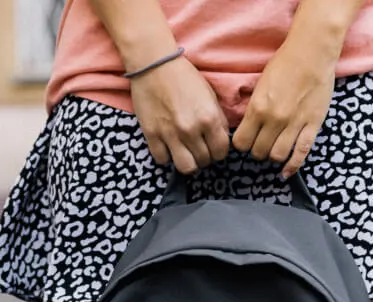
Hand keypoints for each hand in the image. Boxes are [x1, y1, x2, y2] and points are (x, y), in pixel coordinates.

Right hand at [130, 57, 230, 174]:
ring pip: (185, 167)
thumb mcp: (209, 94)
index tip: (214, 147)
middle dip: (204, 157)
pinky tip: (168, 146)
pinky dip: (166, 156)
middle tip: (199, 147)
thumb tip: (220, 138)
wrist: (154, 63)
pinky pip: (162, 160)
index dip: (219, 151)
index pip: (221, 151)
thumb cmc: (183, 76)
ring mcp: (170, 134)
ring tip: (186, 152)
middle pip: (204, 161)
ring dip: (188, 162)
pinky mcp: (152, 135)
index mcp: (208, 118)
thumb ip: (217, 118)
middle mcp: (191, 130)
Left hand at [232, 40, 335, 177]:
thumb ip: (254, 108)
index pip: (241, 142)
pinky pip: (301, 154)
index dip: (242, 143)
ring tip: (274, 148)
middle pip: (258, 152)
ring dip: (273, 156)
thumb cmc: (285, 63)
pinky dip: (292, 167)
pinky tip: (286, 172)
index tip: (245, 140)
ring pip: (277, 156)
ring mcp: (295, 124)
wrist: (313, 51)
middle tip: (261, 142)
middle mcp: (275, 119)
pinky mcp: (312, 126)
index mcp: (258, 108)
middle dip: (257, 150)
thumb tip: (246, 128)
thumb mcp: (260, 84)